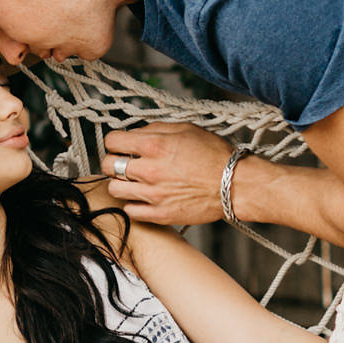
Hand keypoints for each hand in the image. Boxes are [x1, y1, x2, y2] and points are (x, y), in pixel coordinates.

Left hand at [100, 124, 234, 226]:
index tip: (120, 145)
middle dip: (113, 161)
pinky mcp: (160, 214)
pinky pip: (130, 211)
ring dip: (121, 183)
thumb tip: (137, 132)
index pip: (112, 141)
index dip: (115, 141)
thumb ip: (157, 128)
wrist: (235, 185)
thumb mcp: (187, 128)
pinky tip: (143, 197)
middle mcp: (149, 169)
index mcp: (154, 145)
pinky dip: (133, 204)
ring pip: (114, 189)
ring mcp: (153, 194)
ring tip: (133, 181)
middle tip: (125, 162)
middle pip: (108, 165)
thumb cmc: (215, 155)